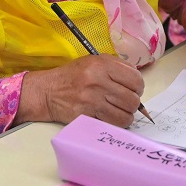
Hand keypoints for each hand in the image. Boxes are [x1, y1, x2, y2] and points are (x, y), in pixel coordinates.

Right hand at [16, 55, 144, 127]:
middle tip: (126, 102)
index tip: (134, 90)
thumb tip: (137, 81)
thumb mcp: (93, 61)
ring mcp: (92, 100)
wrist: (47, 91)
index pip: (135, 79)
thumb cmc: (72, 76)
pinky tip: (110, 118)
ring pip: (125, 115)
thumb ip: (116, 66)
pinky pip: (112, 124)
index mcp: (102, 65)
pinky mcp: (86, 116)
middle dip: (133, 103)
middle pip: (132, 100)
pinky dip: (116, 124)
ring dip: (126, 116)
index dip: (138, 87)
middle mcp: (98, 81)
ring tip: (119, 111)